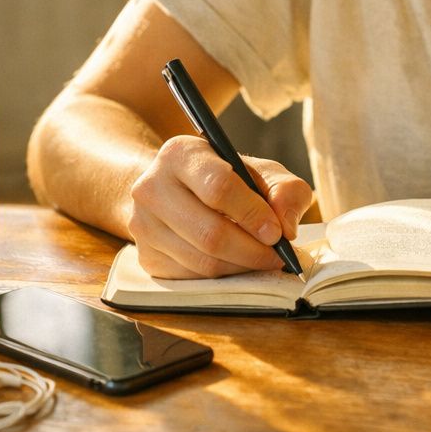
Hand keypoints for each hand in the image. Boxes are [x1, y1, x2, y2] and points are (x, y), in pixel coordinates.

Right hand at [127, 135, 314, 278]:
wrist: (173, 189)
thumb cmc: (224, 177)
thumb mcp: (259, 170)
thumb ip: (284, 190)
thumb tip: (287, 228)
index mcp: (180, 154)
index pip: (218, 187)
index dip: (252, 213)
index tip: (277, 232)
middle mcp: (151, 187)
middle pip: (209, 232)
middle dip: (252, 250)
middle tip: (277, 255)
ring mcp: (142, 225)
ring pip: (202, 261)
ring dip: (241, 266)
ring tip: (262, 259)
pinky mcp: (146, 257)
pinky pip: (192, 277)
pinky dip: (223, 276)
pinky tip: (237, 263)